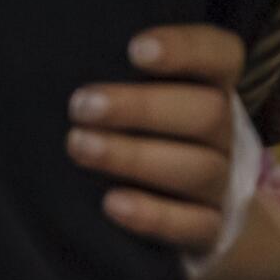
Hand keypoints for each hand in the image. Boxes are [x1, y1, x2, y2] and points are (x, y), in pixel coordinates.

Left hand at [67, 26, 245, 254]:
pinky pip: (194, 225)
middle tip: (81, 105)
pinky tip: (112, 204)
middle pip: (208, 112)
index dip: (186, 49)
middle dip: (142, 107)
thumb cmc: (148, 138)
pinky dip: (154, 215)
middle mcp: (224, 134)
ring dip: (135, 156)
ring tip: (80, 147)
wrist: (193, 215)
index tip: (135, 50)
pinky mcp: (211, 230)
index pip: (221, 55)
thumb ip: (119, 78)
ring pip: (198, 168)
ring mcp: (222, 184)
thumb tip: (54, 57)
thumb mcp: (146, 99)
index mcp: (213, 88)